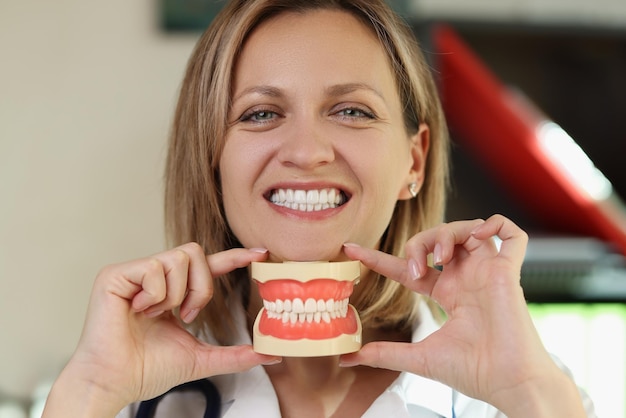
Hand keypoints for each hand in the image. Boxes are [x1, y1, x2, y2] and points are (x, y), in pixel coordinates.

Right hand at [43, 243, 278, 416]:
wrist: (115, 382)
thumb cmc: (147, 370)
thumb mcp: (201, 358)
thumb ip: (235, 355)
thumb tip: (272, 356)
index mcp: (173, 292)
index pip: (207, 266)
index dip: (234, 256)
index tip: (261, 253)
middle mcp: (154, 277)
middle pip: (195, 253)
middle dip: (201, 286)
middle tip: (187, 314)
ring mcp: (134, 274)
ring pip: (178, 258)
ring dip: (177, 294)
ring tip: (157, 315)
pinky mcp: (115, 275)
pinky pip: (153, 268)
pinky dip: (155, 295)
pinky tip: (138, 311)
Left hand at [341, 215, 584, 415]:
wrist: (506, 384)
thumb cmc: (472, 372)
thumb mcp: (418, 357)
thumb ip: (384, 353)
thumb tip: (347, 359)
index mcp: (448, 294)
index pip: (410, 266)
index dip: (380, 257)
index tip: (351, 249)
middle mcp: (467, 278)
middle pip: (437, 239)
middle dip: (418, 243)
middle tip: (414, 268)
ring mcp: (488, 272)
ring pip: (467, 228)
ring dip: (446, 232)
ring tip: (438, 257)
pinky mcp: (509, 271)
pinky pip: (513, 234)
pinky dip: (495, 224)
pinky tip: (477, 234)